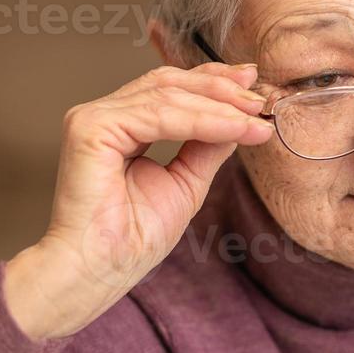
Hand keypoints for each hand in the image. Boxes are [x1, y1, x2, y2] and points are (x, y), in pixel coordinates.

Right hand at [5, 63, 273, 339]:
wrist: (101, 270)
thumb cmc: (133, 239)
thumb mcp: (186, 183)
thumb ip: (207, 147)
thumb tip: (241, 118)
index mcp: (121, 126)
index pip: (170, 89)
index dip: (213, 83)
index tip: (255, 86)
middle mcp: (104, 115)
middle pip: (168, 83)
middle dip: (220, 87)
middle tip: (262, 98)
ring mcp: (94, 118)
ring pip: (168, 96)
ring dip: (220, 106)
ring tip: (256, 118)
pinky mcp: (91, 127)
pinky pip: (159, 115)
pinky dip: (203, 120)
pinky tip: (235, 128)